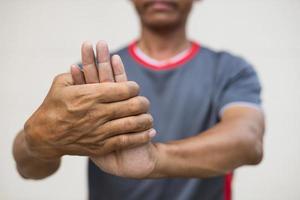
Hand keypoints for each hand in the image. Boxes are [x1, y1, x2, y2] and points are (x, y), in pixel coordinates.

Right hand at [24, 52, 153, 160]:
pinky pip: (126, 141)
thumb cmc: (53, 106)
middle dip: (142, 102)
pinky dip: (140, 137)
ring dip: (145, 119)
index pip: (123, 89)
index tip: (135, 88)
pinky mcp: (100, 146)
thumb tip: (91, 63)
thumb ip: (78, 73)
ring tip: (149, 117)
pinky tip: (150, 133)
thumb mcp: (60, 84)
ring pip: (132, 124)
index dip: (133, 87)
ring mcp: (100, 130)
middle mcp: (98, 112)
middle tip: (144, 102)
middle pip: (131, 105)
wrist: (45, 136)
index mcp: (90, 95)